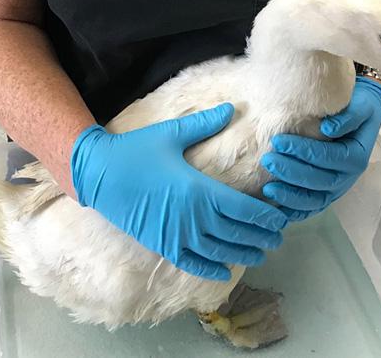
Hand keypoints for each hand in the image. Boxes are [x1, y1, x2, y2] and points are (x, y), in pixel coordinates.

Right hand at [71, 103, 286, 280]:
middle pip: (235, 233)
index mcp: (198, 190)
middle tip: (279, 238)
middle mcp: (191, 217)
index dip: (264, 216)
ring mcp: (176, 234)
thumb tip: (232, 108)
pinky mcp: (161, 244)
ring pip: (217, 251)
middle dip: (260, 237)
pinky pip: (191, 262)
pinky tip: (224, 271)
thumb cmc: (136, 151)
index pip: (242, 209)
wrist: (99, 174)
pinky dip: (210, 269)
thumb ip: (205, 124)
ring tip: (260, 254)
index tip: (280, 218)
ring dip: (241, 254)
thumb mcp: (172, 134)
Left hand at [260, 77, 380, 220]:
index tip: (278, 140)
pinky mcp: (326, 194)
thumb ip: (349, 116)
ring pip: (315, 200)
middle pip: (321, 181)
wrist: (361, 116)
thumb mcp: (361, 105)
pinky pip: (310, 208)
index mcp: (357, 156)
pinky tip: (275, 207)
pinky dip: (294, 210)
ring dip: (290, 196)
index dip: (305, 151)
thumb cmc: (358, 108)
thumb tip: (328, 128)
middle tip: (267, 160)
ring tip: (267, 189)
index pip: (331, 157)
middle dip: (292, 172)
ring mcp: (337, 188)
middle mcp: (348, 177)